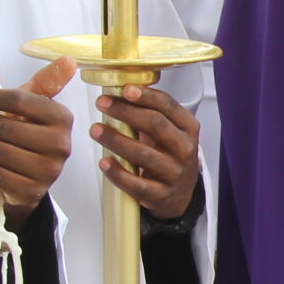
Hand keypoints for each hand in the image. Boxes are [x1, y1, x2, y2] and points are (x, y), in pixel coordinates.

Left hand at [0, 57, 76, 212]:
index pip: (20, 100)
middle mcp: (60, 144)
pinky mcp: (32, 191)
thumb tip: (67, 60)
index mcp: (61, 117)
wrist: (31, 179)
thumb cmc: (28, 135)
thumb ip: (44, 84)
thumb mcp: (35, 109)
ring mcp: (48, 170)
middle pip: (3, 126)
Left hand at [93, 86, 201, 219]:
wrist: (180, 194)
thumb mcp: (170, 132)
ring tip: (95, 130)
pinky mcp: (160, 194)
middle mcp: (185, 149)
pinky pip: (136, 184)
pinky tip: (104, 162)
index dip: (146, 96)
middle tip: (102, 104)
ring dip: (115, 139)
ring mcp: (174, 172)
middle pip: (155, 124)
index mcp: (188, 128)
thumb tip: (118, 92)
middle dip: (125, 111)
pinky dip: (117, 172)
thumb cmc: (168, 155)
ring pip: (142, 153)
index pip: (168, 106)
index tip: (125, 89)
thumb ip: (151, 113)